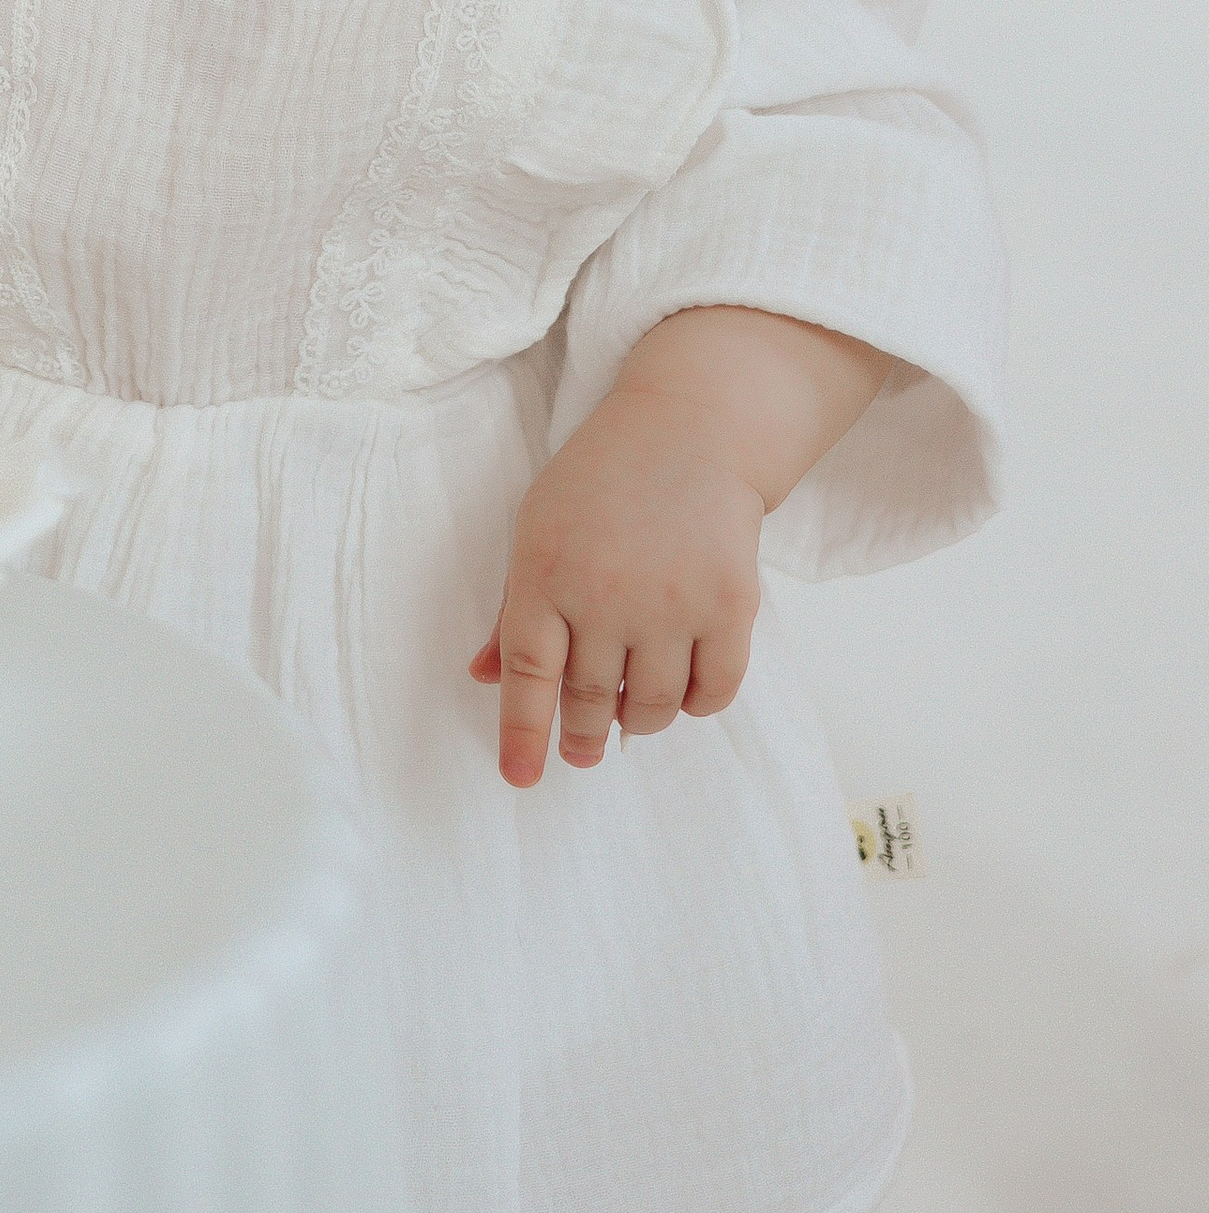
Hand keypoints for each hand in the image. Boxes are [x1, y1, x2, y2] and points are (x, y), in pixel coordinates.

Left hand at [469, 384, 763, 786]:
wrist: (690, 433)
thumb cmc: (599, 483)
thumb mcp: (536, 528)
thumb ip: (513, 608)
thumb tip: (483, 679)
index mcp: (544, 570)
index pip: (527, 673)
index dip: (522, 732)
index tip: (520, 779)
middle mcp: (605, 593)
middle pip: (590, 697)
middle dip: (582, 736)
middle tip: (582, 751)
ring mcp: (671, 603)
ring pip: (651, 706)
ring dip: (637, 723)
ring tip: (629, 717)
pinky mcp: (729, 607)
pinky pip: (712, 691)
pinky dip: (695, 705)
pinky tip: (681, 693)